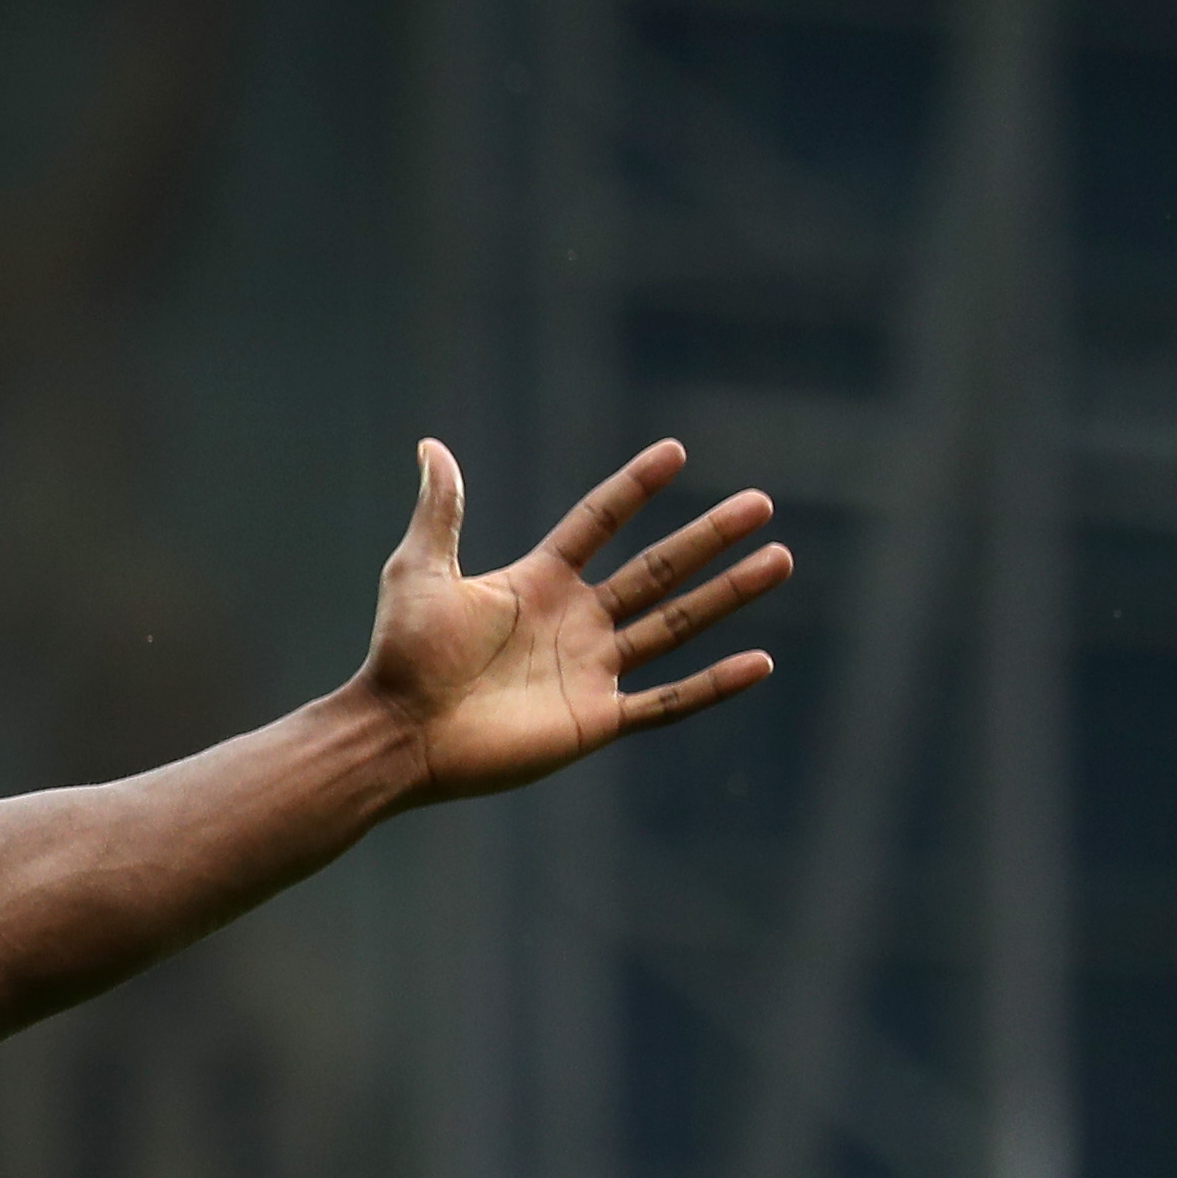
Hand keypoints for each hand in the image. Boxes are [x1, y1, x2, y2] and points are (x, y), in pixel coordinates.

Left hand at [360, 437, 787, 800]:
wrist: (397, 731)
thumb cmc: (401, 655)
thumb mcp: (419, 570)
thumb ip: (440, 511)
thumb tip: (432, 446)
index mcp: (538, 582)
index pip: (597, 524)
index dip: (633, 489)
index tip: (675, 452)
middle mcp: (574, 622)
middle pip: (656, 570)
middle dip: (708, 538)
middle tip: (760, 504)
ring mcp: (591, 671)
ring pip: (676, 625)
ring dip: (729, 594)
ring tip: (779, 560)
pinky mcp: (596, 719)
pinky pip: (668, 702)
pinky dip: (714, 685)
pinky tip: (761, 663)